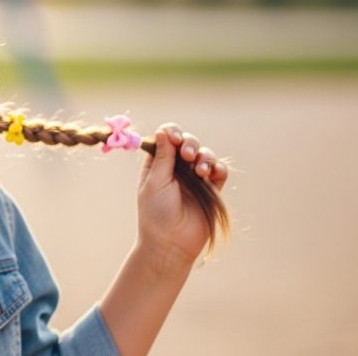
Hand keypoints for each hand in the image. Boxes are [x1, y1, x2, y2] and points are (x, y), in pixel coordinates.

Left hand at [136, 123, 228, 272]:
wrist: (171, 243)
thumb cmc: (156, 213)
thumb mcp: (155, 182)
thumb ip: (163, 157)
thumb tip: (163, 131)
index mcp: (157, 164)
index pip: (166, 139)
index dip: (172, 133)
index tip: (174, 138)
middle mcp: (176, 169)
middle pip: (187, 142)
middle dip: (190, 143)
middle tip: (187, 156)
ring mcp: (195, 179)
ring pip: (205, 154)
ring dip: (205, 157)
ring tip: (200, 171)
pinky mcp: (211, 190)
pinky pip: (219, 171)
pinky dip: (218, 168)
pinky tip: (212, 174)